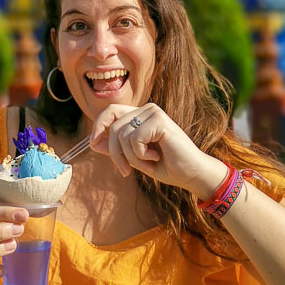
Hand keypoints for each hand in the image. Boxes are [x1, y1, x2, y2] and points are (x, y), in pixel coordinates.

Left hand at [89, 103, 226, 194]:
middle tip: (126, 170)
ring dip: (132, 158)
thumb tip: (93, 141)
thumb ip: (117, 148)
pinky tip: (157, 157)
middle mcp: (146, 109)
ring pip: (122, 136)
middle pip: (114, 128)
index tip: (93, 143)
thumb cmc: (166, 166)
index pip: (111, 111)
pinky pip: (135, 139)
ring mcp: (154, 112)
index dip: (98, 125)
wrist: (191, 174)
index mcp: (140, 115)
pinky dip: (141, 156)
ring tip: (149, 162)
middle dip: (115, 153)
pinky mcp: (159, 120)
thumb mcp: (135, 158)